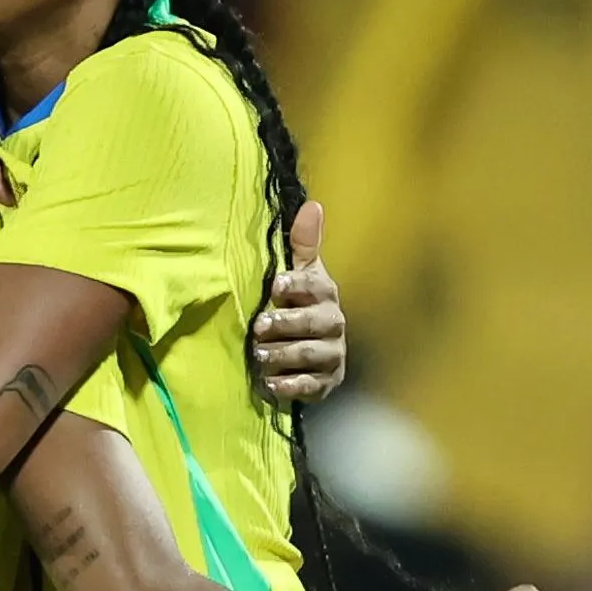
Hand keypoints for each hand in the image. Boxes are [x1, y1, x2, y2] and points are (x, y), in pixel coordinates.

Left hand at [254, 201, 347, 401]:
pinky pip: (311, 386)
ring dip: (283, 355)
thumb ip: (303, 243)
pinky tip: (271, 384)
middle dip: (286, 325)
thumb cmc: (299, 303)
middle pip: (313, 323)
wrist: (312, 350)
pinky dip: (291, 386)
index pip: (314, 286)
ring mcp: (331, 354)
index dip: (296, 285)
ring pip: (310, 355)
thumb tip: (313, 204)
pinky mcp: (325, 382)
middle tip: (258, 327)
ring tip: (258, 355)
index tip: (275, 286)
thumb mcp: (299, 273)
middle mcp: (333, 323)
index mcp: (324, 293)